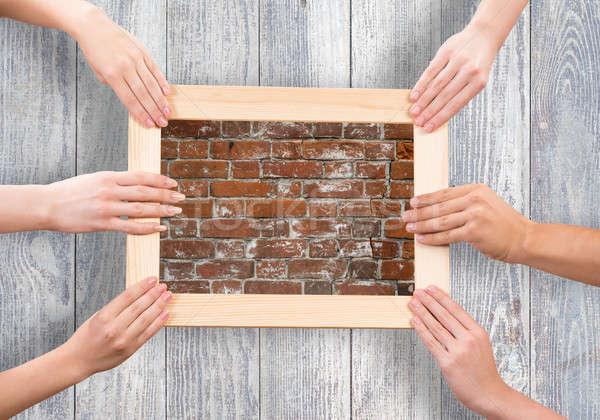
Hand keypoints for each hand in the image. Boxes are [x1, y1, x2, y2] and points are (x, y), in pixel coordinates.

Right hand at [44, 171, 183, 233]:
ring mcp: (106, 207)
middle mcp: (109, 190)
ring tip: (175, 212)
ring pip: (140, 209)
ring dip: (161, 210)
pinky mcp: (102, 223)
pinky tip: (159, 228)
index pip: (140, 176)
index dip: (159, 180)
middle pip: (144, 192)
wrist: (47, 205)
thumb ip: (114, 181)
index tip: (172, 183)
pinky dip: (147, 227)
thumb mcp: (94, 179)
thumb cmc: (70, 192)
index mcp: (108, 177)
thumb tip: (136, 183)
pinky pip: (129, 227)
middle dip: (165, 195)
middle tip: (181, 198)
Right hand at [63, 277, 170, 376]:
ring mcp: (123, 340)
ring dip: (159, 306)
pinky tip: (165, 313)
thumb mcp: (97, 316)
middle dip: (153, 294)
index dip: (142, 286)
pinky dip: (158, 322)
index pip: (128, 297)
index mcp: (104, 316)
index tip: (152, 279)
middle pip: (139, 307)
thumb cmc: (87, 336)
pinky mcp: (130, 349)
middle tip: (163, 286)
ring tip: (167, 296)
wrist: (79, 360)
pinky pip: (148, 333)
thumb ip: (116, 308)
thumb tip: (138, 295)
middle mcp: (114, 328)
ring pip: (146, 319)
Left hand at [74, 5, 169, 127]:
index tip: (149, 124)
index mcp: (112, 75)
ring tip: (167, 111)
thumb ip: (115, 85)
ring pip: (151, 84)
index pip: (129, 100)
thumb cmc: (95, 51)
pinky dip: (161, 81)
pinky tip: (166, 92)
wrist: (94, 26)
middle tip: (163, 122)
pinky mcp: (142, 51)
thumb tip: (132, 97)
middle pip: (143, 94)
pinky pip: (154, 69)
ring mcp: (135, 58)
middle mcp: (125, 67)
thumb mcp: (100, 71)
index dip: (141, 114)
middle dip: (154, 111)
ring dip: (160, 100)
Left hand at [402, 184, 530, 261]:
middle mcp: (474, 199)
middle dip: (419, 213)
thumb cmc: (504, 224)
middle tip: (405, 217)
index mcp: (476, 189)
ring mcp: (474, 215)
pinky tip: (422, 239)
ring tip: (410, 228)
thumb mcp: (486, 203)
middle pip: (439, 207)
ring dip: (422, 226)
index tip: (413, 203)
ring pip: (440, 221)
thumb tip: (439, 206)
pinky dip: (432, 238)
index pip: (444, 193)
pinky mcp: (474, 232)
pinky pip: (447, 236)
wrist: (524, 238)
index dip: (426, 199)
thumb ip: (465, 201)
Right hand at [409, 25, 496, 131]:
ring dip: (423, 100)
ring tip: (414, 111)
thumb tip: (438, 112)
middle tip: (418, 122)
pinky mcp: (447, 51)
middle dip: (430, 111)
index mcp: (479, 82)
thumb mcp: (477, 79)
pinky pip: (431, 70)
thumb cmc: (478, 62)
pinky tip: (414, 94)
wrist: (484, 35)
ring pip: (437, 84)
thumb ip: (460, 93)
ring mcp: (458, 60)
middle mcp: (469, 71)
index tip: (429, 127)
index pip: (456, 104)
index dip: (441, 117)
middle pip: (445, 96)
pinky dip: (421, 84)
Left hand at [410, 286, 508, 416]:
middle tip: (418, 292)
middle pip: (444, 315)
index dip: (441, 297)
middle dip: (429, 301)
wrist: (490, 394)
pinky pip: (431, 343)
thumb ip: (465, 331)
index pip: (456, 309)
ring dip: (422, 313)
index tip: (431, 288)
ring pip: (436, 327)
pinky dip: (421, 330)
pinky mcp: (448, 363)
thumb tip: (445, 315)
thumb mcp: (481, 344)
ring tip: (413, 303)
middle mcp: (468, 339)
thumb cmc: (483, 370)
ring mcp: (458, 351)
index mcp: (477, 332)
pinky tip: (414, 321)